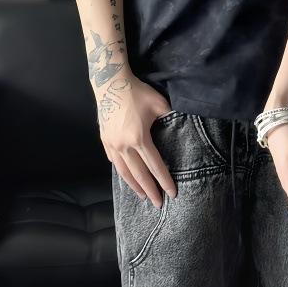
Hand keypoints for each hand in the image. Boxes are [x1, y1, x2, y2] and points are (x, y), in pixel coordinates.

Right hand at [97, 71, 176, 206]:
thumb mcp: (159, 103)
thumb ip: (171, 117)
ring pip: (124, 171)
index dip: (164, 180)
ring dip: (134, 185)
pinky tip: (127, 176)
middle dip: (150, 190)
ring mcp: (112, 144)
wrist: (111, 83)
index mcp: (139, 138)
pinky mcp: (104, 140)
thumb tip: (182, 125)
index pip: (155, 165)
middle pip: (139, 174)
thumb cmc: (137, 92)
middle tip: (158, 203)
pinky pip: (113, 161)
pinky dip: (121, 171)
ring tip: (142, 195)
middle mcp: (124, 146)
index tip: (171, 193)